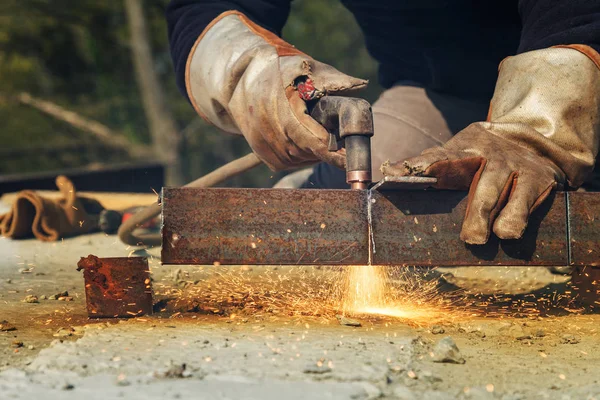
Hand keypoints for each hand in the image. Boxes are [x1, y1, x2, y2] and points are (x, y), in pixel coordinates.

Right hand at [186, 11, 366, 170]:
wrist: (242, 78)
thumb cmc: (282, 71)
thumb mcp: (309, 68)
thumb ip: (335, 80)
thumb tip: (362, 84)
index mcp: (285, 107)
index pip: (315, 141)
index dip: (335, 154)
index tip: (351, 160)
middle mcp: (271, 128)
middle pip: (309, 153)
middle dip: (327, 150)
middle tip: (340, 141)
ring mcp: (262, 142)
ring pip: (298, 160)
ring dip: (313, 154)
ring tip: (319, 136)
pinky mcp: (259, 150)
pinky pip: (286, 163)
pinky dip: (299, 157)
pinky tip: (303, 141)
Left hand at [382, 46, 599, 243]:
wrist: (535, 139)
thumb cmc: (483, 158)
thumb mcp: (458, 156)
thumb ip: (429, 168)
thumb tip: (389, 175)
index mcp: (462, 149)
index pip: (435, 158)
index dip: (416, 167)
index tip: (393, 175)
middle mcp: (488, 156)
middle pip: (479, 184)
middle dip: (476, 210)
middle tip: (470, 237)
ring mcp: (514, 166)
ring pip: (505, 194)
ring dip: (502, 217)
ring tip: (497, 236)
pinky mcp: (539, 178)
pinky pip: (528, 202)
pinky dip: (519, 218)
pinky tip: (511, 234)